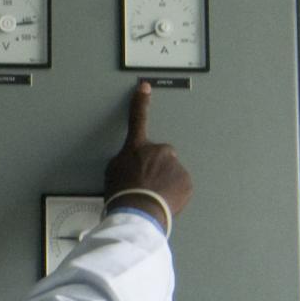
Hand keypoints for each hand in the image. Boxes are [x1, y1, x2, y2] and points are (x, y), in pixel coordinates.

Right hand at [103, 82, 192, 226]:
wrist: (137, 213)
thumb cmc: (121, 194)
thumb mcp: (112, 172)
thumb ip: (126, 160)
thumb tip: (133, 163)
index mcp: (137, 147)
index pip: (137, 119)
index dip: (140, 103)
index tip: (145, 87)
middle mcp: (159, 151)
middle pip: (161, 156)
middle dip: (156, 167)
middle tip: (146, 185)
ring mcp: (175, 166)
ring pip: (171, 172)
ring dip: (165, 182)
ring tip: (152, 198)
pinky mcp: (186, 181)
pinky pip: (180, 186)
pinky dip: (174, 193)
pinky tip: (163, 202)